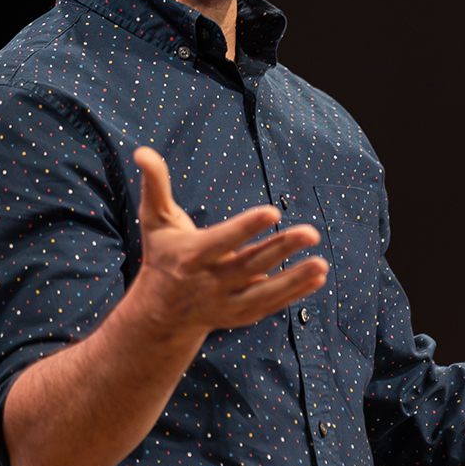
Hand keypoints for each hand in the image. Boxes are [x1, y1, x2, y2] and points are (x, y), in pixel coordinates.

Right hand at [127, 146, 329, 336]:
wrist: (160, 313)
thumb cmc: (162, 256)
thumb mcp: (155, 221)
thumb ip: (154, 185)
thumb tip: (142, 151)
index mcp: (192, 255)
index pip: (223, 240)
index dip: (246, 227)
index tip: (272, 212)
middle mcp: (210, 281)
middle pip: (251, 264)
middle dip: (281, 249)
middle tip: (311, 232)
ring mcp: (226, 301)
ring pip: (264, 291)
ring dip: (295, 279)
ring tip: (322, 264)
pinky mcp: (240, 314)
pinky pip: (271, 305)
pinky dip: (294, 294)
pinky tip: (318, 278)